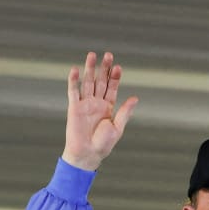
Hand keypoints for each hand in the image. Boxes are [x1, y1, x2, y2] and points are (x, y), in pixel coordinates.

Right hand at [62, 51, 138, 170]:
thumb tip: (135, 98)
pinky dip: (73, 81)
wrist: (87, 154)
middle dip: (104, 68)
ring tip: (92, 55)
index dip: (115, 77)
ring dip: (89, 69)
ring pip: (87, 83)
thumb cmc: (103, 144)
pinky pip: (73, 92)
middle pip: (100, 81)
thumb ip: (125, 112)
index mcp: (108, 107)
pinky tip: (75, 70)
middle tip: (108, 55)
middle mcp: (96, 103)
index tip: (118, 67)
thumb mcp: (117, 128)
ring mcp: (85, 104)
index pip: (112, 87)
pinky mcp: (74, 108)